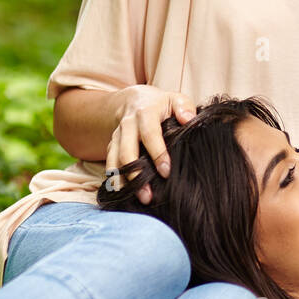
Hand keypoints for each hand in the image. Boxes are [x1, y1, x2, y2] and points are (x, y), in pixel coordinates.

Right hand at [105, 86, 196, 203]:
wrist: (135, 100)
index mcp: (145, 113)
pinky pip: (109, 164)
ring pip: (113, 160)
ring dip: (122, 181)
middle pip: (126, 151)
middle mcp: (127, 125)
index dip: (157, 153)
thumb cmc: (161, 104)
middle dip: (134, 174)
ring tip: (134, 199)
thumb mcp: (175, 99)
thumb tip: (189, 120)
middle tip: (147, 195)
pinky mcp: (112, 146)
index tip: (166, 171)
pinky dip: (114, 180)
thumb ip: (185, 107)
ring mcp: (117, 136)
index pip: (149, 134)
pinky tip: (123, 194)